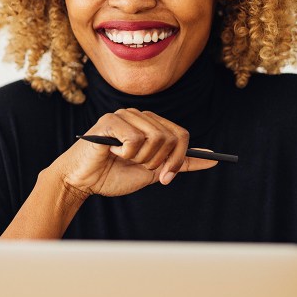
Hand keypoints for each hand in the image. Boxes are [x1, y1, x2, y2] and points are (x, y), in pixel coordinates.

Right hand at [51, 109, 218, 197]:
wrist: (82, 181)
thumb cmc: (113, 175)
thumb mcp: (153, 171)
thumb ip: (180, 163)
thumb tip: (214, 158)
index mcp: (150, 124)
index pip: (181, 135)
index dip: (177, 159)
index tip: (165, 177)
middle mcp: (140, 116)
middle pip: (171, 137)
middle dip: (159, 161)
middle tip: (141, 167)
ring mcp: (125, 115)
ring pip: (155, 138)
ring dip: (142, 158)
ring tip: (123, 159)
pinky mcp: (111, 120)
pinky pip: (135, 139)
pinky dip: (127, 154)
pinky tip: (112, 153)